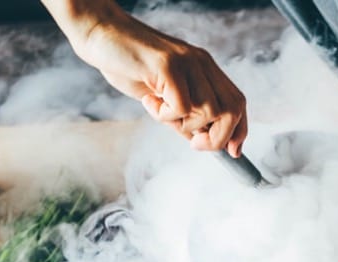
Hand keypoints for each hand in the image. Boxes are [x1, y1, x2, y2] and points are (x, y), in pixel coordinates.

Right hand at [68, 7, 247, 154]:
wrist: (98, 33)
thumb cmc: (126, 65)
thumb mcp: (161, 96)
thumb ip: (183, 116)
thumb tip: (202, 142)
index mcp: (204, 68)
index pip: (237, 102)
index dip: (240, 130)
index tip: (233, 152)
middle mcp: (201, 63)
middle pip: (232, 110)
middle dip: (218, 138)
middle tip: (193, 144)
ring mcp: (187, 62)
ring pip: (209, 112)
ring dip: (185, 126)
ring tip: (159, 112)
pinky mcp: (168, 66)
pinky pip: (182, 108)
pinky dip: (165, 116)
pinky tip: (148, 101)